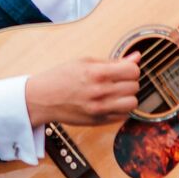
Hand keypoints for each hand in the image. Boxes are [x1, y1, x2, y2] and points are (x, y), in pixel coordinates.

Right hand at [24, 56, 141, 127]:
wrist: (42, 99)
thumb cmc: (60, 77)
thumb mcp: (85, 62)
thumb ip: (113, 61)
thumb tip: (136, 57)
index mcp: (97, 73)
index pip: (133, 70)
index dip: (130, 68)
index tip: (123, 69)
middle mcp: (100, 92)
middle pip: (134, 86)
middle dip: (129, 82)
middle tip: (117, 81)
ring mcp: (99, 109)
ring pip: (132, 103)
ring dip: (128, 97)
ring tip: (117, 93)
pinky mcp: (98, 121)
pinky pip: (123, 116)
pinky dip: (121, 109)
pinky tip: (111, 103)